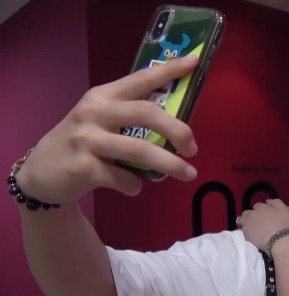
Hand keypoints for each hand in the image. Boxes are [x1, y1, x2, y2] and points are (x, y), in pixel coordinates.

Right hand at [14, 56, 199, 203]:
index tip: (194, 61)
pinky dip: (135, 186)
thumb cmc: (81, 144)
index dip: (169, 70)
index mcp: (103, 96)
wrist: (40, 174)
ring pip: (140, 150)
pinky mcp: (84, 167)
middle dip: (178, 130)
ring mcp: (87, 139)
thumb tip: (176, 127)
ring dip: (170, 165)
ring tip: (188, 174)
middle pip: (147, 113)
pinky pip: (123, 178)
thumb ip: (129, 117)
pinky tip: (133, 187)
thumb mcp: (100, 121)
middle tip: (194, 148)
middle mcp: (95, 112)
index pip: (141, 78)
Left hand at [240, 199, 288, 251]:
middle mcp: (252, 213)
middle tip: (258, 222)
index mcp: (262, 207)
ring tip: (252, 229)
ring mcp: (247, 224)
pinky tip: (250, 235)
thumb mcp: (286, 209)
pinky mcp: (245, 234)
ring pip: (242, 220)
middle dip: (251, 215)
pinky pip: (241, 231)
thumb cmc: (286, 225)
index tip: (265, 215)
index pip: (258, 205)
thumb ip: (276, 202)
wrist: (281, 241)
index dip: (261, 210)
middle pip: (248, 212)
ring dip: (246, 222)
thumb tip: (267, 201)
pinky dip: (245, 232)